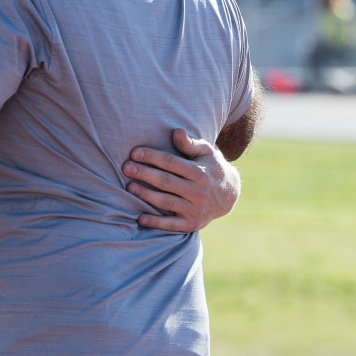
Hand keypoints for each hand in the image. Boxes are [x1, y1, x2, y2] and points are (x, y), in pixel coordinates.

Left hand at [124, 129, 240, 231]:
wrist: (230, 195)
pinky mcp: (192, 224)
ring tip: (129, 187)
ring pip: (167, 202)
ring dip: (146, 195)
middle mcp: (199, 192)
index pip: (172, 163)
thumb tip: (176, 131)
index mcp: (200, 172)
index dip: (152, 157)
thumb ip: (190, 144)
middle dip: (144, 174)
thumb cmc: (211, 168)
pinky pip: (172, 224)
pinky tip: (140, 218)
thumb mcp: (206, 152)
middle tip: (125, 168)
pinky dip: (156, 223)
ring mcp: (195, 209)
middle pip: (166, 182)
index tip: (134, 153)